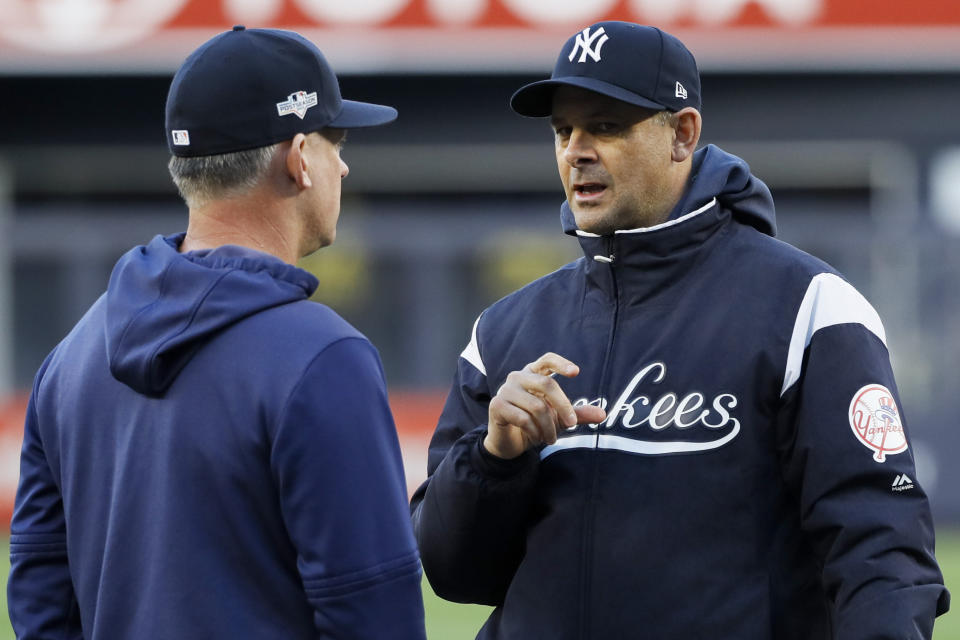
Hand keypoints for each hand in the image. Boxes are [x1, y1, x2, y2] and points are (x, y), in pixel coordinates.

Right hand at [484, 352, 606, 458]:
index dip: (561, 363)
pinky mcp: (497, 405)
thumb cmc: (534, 424)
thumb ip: (578, 414)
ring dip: (548, 427)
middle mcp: (517, 377)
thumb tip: (603, 415)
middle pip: (547, 385)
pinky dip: (534, 432)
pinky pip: (523, 418)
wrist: (509, 443)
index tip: (576, 372)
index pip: (547, 360)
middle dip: (563, 407)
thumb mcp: (558, 418)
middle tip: (571, 425)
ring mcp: (505, 390)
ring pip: (537, 406)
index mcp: (532, 374)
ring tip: (551, 438)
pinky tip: (535, 437)